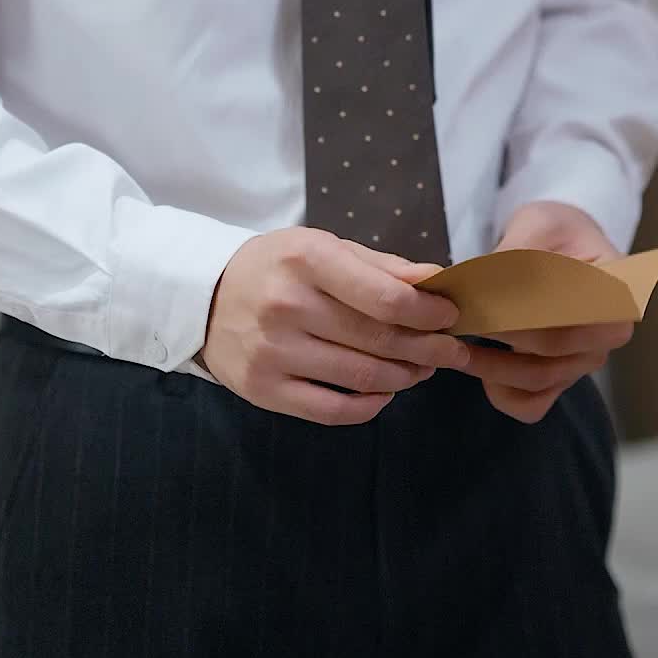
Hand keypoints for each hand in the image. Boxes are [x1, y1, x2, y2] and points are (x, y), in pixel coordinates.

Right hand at [202, 227, 469, 423]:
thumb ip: (380, 266)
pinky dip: (369, 405)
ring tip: (422, 369)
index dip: (427, 311)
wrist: (205, 297)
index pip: (383, 296)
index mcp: (307, 260)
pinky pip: (331, 410)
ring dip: (404, 376)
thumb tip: (437, 281)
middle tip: (452, 351)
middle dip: (427, 348)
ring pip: (360, 376)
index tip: (451, 315)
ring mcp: (273, 352)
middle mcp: (287, 306)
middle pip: (377, 339)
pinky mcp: (264, 390)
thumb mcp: (324, 247)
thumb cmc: (278, 267)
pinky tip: (385, 391)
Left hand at [463, 200, 632, 424]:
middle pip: (552, 349)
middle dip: (500, 337)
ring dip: (492, 368)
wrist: (563, 243)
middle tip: (457, 323)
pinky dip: (502, 392)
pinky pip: (532, 403)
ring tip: (455, 346)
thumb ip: (515, 257)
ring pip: (538, 381)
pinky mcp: (561, 378)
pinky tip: (478, 368)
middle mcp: (607, 335)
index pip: (570, 312)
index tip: (484, 306)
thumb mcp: (539, 226)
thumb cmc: (555, 231)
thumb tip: (480, 290)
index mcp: (615, 293)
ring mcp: (584, 361)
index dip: (526, 314)